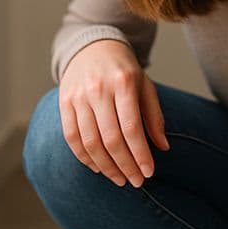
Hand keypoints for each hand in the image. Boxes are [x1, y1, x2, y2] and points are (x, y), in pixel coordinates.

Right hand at [58, 39, 169, 187]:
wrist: (92, 46)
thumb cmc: (124, 70)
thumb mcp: (145, 85)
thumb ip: (154, 115)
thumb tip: (163, 147)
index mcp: (122, 83)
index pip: (131, 127)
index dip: (140, 154)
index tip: (149, 173)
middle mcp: (98, 89)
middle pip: (110, 139)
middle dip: (125, 165)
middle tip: (136, 182)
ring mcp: (78, 96)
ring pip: (90, 142)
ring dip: (105, 167)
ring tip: (119, 179)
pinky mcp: (64, 102)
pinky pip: (71, 137)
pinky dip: (84, 157)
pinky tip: (98, 168)